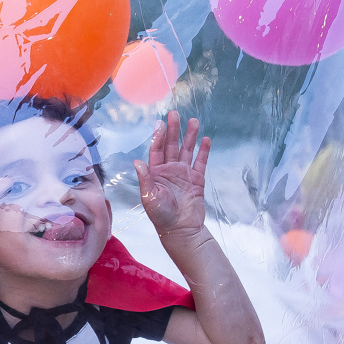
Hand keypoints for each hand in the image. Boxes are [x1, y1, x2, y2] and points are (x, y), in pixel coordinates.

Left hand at [133, 111, 210, 239]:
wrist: (181, 230)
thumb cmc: (161, 215)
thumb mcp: (149, 196)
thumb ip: (145, 178)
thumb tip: (137, 161)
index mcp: (155, 173)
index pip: (156, 150)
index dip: (158, 136)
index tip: (160, 122)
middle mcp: (169, 170)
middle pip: (171, 146)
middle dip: (173, 130)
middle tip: (175, 113)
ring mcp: (183, 174)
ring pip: (187, 151)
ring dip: (190, 136)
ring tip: (193, 121)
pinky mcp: (196, 180)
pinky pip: (200, 162)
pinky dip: (203, 151)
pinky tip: (206, 139)